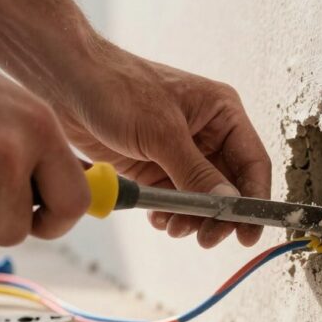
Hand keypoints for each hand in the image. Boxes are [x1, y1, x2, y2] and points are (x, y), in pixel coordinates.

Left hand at [51, 43, 271, 247]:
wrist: (66, 82)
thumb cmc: (117, 88)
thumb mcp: (161, 133)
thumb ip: (196, 173)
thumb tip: (228, 204)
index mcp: (221, 112)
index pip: (253, 162)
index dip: (254, 200)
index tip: (248, 233)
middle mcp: (206, 132)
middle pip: (228, 186)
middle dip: (218, 215)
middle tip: (205, 239)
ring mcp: (178, 151)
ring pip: (200, 197)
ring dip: (191, 218)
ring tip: (173, 227)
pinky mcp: (153, 165)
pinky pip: (172, 198)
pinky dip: (169, 213)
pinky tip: (158, 218)